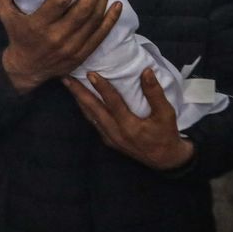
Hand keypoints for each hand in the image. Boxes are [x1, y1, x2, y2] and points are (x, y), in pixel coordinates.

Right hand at [0, 0, 121, 94]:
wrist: (25, 70)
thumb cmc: (16, 36)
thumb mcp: (5, 13)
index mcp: (38, 25)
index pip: (60, 0)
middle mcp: (56, 37)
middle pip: (82, 9)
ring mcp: (71, 48)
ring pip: (93, 20)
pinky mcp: (81, 55)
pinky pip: (100, 36)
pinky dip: (110, 20)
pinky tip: (117, 5)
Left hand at [62, 68, 193, 170]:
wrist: (164, 159)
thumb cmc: (165, 134)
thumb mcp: (166, 114)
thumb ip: (155, 93)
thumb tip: (147, 71)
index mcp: (129, 126)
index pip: (112, 103)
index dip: (102, 87)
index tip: (91, 73)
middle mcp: (115, 133)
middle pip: (93, 110)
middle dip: (79, 93)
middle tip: (66, 78)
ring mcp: (110, 138)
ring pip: (90, 117)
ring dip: (79, 100)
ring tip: (70, 85)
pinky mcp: (109, 141)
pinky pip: (94, 123)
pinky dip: (86, 110)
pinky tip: (81, 101)